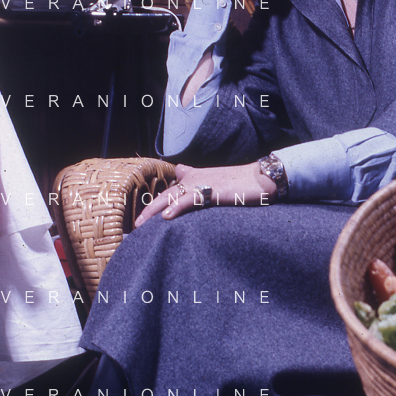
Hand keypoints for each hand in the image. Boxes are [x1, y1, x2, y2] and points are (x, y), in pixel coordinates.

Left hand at [134, 162, 279, 227]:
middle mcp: (194, 179)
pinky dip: (177, 207)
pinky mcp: (212, 191)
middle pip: (165, 195)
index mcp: (194, 177)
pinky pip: (190, 199)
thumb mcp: (215, 180)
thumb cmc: (241, 183)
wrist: (261, 178)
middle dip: (148, 210)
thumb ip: (196, 177)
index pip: (169, 191)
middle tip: (135, 226)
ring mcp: (202, 184)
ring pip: (172, 197)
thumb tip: (180, 170)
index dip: (154, 205)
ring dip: (155, 211)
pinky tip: (167, 216)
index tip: (142, 220)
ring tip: (142, 224)